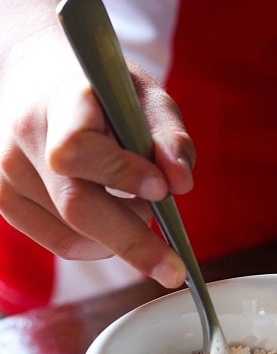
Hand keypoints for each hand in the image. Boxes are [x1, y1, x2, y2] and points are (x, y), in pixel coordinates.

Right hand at [0, 26, 194, 287]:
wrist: (39, 84)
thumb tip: (181, 183)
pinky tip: (114, 217)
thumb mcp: (143, 98)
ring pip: (71, 234)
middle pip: (75, 205)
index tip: (162, 191)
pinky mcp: (5, 201)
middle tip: (174, 269)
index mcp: (59, 101)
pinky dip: (98, 244)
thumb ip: (168, 137)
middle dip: (132, 241)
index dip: (122, 173)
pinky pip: (60, 243)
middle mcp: (23, 137)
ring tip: (140, 206)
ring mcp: (6, 173)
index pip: (79, 148)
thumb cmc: (102, 94)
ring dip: (120, 236)